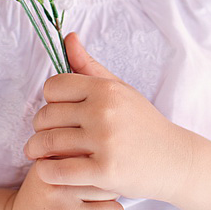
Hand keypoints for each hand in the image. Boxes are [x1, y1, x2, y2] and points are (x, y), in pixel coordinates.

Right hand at [3, 160, 122, 209]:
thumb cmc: (44, 196)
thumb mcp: (51, 166)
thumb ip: (76, 155)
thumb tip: (114, 153)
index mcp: (54, 163)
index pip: (99, 160)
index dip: (102, 172)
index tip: (92, 180)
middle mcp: (58, 187)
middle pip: (111, 186)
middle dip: (109, 195)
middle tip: (94, 202)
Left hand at [24, 33, 191, 201]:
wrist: (174, 159)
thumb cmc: (142, 122)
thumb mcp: (119, 88)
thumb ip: (88, 65)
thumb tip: (68, 37)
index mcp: (105, 90)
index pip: (54, 86)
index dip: (49, 99)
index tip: (55, 110)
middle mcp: (104, 112)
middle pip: (47, 115)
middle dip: (40, 127)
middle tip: (43, 135)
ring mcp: (105, 142)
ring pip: (49, 143)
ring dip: (36, 150)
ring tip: (38, 153)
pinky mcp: (105, 172)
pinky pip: (59, 171)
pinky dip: (46, 172)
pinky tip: (48, 171)